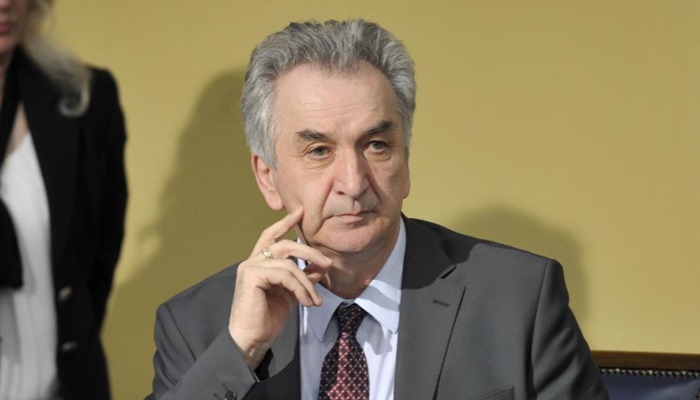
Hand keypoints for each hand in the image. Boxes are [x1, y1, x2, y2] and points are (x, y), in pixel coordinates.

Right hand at [228, 208, 331, 368]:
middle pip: (285, 244)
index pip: (271, 235)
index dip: (285, 222)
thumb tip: (319, 268)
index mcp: (259, 264)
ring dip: (307, 282)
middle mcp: (252, 262)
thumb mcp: (291, 295)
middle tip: (328, 263)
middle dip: (309, 252)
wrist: (252, 340)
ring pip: (289, 263)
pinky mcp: (251, 276)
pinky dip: (300, 288)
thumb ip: (301, 279)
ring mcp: (250, 267)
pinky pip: (285, 275)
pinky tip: (305, 302)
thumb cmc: (267, 320)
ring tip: (315, 300)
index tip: (300, 212)